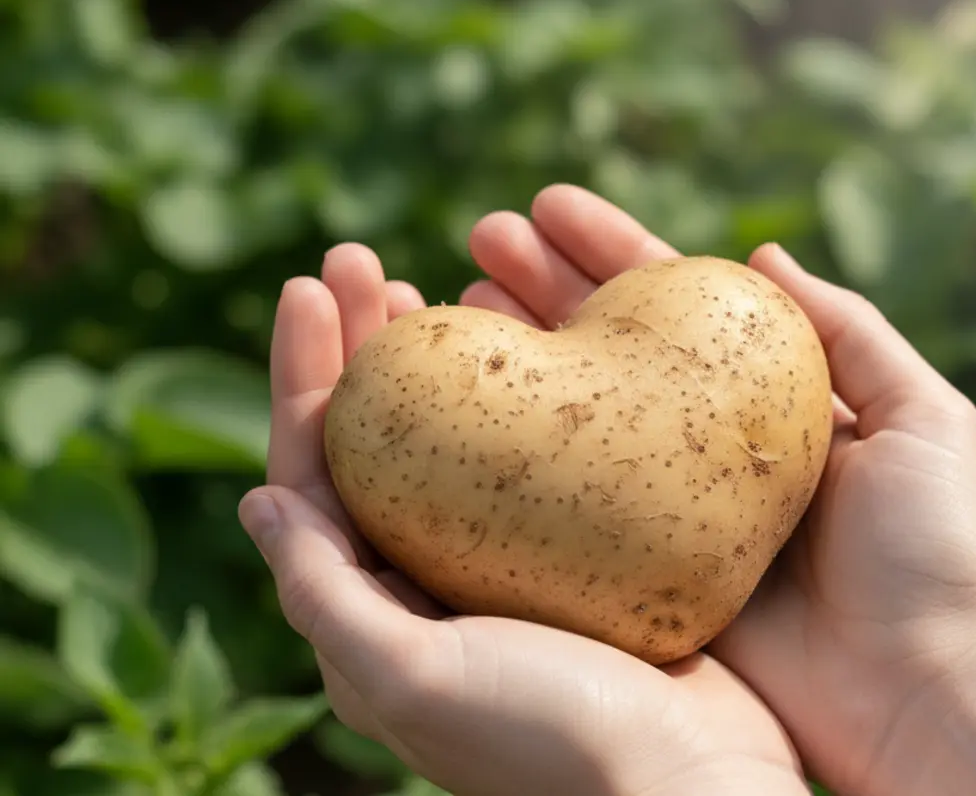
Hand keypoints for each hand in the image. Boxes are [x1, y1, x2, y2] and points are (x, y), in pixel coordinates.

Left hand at [239, 244, 811, 795]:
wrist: (687, 788)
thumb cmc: (547, 743)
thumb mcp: (412, 678)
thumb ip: (324, 596)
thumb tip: (258, 498)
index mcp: (373, 610)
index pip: (313, 473)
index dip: (303, 376)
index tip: (309, 287)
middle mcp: (430, 582)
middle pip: (377, 442)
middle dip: (359, 348)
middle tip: (361, 262)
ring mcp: (506, 563)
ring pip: (453, 439)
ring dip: (435, 362)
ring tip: (431, 287)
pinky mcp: (578, 552)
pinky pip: (533, 454)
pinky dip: (520, 395)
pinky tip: (530, 344)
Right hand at [458, 185, 975, 794]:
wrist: (916, 691)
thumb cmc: (931, 552)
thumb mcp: (925, 418)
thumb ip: (851, 329)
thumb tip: (763, 251)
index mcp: (759, 397)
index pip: (672, 302)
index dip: (610, 251)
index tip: (548, 205)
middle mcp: (699, 441)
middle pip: (607, 342)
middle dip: (543, 283)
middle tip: (483, 236)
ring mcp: (659, 504)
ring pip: (573, 409)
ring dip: (516, 350)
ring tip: (456, 297)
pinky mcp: (634, 569)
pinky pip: (563, 501)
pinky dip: (514, 452)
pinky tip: (471, 409)